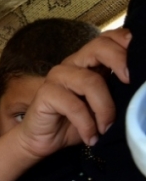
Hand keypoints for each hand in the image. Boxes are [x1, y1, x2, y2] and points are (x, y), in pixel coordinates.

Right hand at [14, 28, 130, 159]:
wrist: (43, 142)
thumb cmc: (74, 123)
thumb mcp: (102, 104)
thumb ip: (117, 90)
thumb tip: (142, 89)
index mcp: (89, 61)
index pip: (108, 38)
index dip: (126, 44)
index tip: (139, 68)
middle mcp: (73, 64)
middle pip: (99, 47)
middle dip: (120, 62)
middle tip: (131, 86)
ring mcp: (57, 77)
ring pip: (90, 81)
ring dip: (104, 108)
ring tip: (106, 128)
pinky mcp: (45, 94)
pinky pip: (73, 105)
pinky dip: (86, 124)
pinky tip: (90, 137)